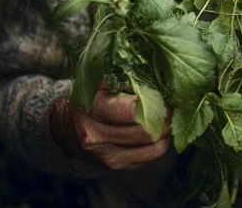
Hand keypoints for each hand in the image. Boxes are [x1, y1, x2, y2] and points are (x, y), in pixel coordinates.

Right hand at [51, 87, 170, 169]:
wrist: (68, 129)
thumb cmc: (90, 98)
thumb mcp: (100, 81)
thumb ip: (125, 78)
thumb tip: (157, 77)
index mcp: (92, 111)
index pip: (132, 110)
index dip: (154, 101)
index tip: (165, 93)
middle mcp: (97, 137)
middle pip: (146, 130)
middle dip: (166, 116)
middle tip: (173, 104)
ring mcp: (108, 156)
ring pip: (153, 146)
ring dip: (167, 129)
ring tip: (170, 115)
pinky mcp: (119, 166)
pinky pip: (151, 155)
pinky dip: (161, 141)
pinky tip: (160, 128)